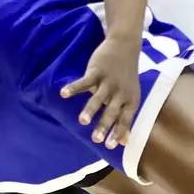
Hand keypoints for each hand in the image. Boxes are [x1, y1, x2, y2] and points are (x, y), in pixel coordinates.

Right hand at [61, 34, 141, 149]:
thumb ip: (125, 118)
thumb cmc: (125, 77)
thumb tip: (124, 142)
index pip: (125, 120)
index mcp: (131, 100)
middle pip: (112, 112)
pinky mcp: (97, 71)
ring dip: (90, 109)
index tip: (109, 146)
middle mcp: (121, 93)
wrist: (125, 47)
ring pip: (98, 98)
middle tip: (96, 140)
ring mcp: (109, 81)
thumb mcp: (130, 97)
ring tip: (82, 121)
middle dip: (104, 126)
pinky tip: (63, 94)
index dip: (118, 132)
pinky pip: (84, 81)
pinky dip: (74, 88)